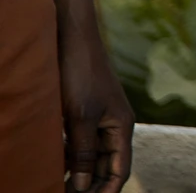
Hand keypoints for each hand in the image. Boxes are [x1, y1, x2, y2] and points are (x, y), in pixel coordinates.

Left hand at [57, 26, 130, 192]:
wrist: (72, 39)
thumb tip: (82, 185)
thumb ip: (82, 152)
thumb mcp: (80, 116)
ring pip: (90, 158)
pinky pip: (79, 145)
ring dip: (77, 174)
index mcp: (121, 127)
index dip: (107, 192)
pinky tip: (54, 165)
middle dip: (90, 187)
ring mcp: (98, 120)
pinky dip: (68, 159)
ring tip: (58, 187)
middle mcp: (113, 126)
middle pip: (105, 167)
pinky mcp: (83, 114)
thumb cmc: (81, 74)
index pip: (120, 171)